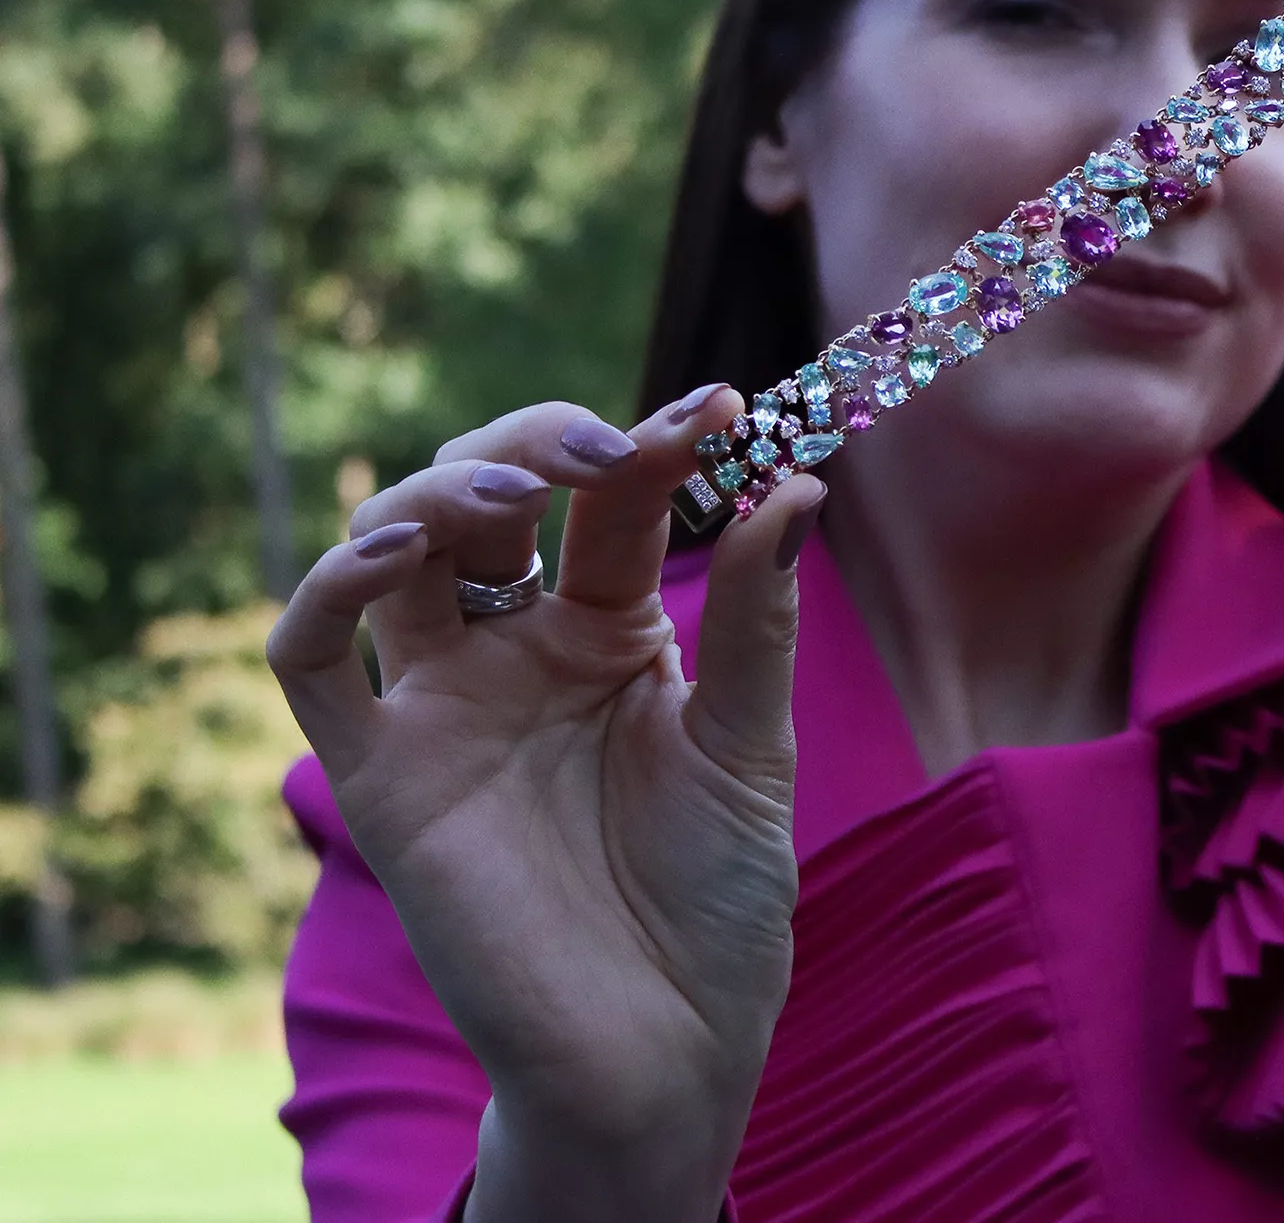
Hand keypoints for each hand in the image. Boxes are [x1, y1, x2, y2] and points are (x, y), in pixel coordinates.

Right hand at [264, 392, 823, 1220]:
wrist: (663, 1049)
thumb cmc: (713, 902)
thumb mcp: (749, 744)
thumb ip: (754, 620)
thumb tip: (799, 486)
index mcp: (608, 630)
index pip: (611, 502)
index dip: (652, 444)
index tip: (717, 407)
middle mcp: (517, 651)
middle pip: (488, 496)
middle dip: (538, 443)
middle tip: (617, 445)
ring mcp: (443, 704)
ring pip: (392, 547)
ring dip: (439, 488)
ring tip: (513, 486)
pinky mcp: (381, 772)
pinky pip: (312, 660)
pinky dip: (330, 589)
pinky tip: (397, 549)